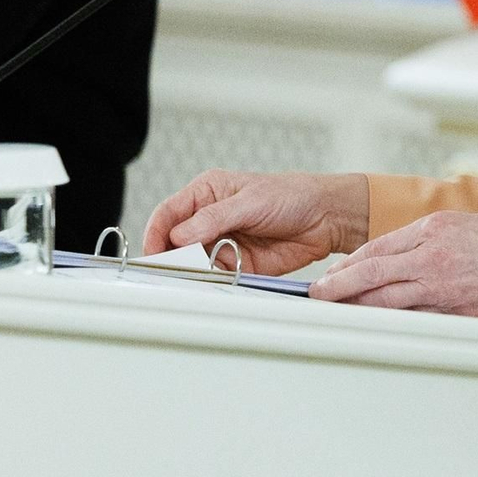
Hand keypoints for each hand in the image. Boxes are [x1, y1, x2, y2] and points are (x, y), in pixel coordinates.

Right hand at [142, 170, 368, 276]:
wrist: (324, 218)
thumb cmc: (290, 195)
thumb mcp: (251, 201)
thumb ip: (214, 217)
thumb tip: (181, 234)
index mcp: (206, 193)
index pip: (169, 213)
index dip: (156, 233)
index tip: (153, 253)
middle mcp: (209, 219)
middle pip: (175, 242)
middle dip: (170, 257)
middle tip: (172, 271)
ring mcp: (222, 243)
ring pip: (193, 263)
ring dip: (191, 273)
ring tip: (196, 277)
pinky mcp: (236, 265)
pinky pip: (215, 278)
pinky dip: (211, 283)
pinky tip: (215, 283)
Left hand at [309, 210, 477, 320]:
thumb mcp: (466, 223)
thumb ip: (430, 237)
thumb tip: (398, 254)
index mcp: (434, 229)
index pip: (376, 248)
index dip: (348, 264)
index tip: (330, 273)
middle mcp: (434, 257)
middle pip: (373, 274)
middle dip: (339, 287)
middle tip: (317, 296)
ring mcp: (447, 289)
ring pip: (389, 301)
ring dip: (358, 309)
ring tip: (337, 315)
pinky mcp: (461, 315)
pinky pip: (419, 322)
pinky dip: (394, 326)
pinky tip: (380, 330)